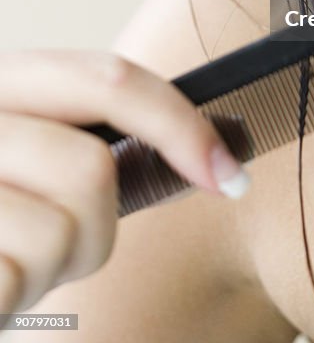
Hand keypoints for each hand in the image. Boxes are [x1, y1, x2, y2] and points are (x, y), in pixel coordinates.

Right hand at [0, 48, 247, 317]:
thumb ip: (83, 139)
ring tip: (5, 260)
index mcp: (4, 80)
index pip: (112, 80)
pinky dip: (7, 296)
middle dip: (95, 230)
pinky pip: (12, 282)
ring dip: (47, 269)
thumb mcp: (24, 151)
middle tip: (57, 247)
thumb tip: (209, 155)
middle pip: (93, 171)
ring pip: (61, 234)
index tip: (230, 178)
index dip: (182, 127)